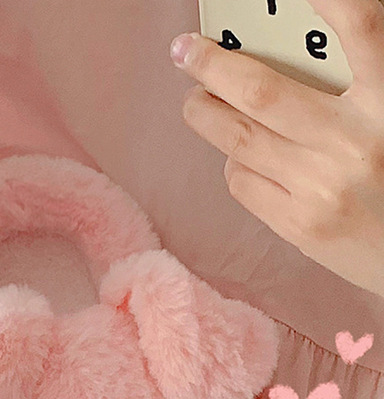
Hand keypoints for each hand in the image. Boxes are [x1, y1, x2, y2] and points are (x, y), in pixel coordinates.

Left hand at [171, 0, 383, 297]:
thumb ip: (359, 87)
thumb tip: (292, 62)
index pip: (363, 28)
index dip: (329, 0)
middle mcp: (353, 142)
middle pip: (262, 93)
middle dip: (212, 67)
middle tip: (186, 53)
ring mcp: (320, 188)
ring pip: (239, 140)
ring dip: (206, 115)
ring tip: (197, 102)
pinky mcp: (299, 225)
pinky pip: (243, 182)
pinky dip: (233, 164)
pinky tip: (239, 157)